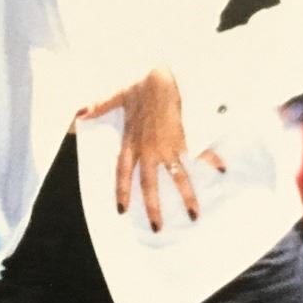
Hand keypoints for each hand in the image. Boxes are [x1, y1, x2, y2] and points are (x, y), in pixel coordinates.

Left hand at [78, 66, 226, 230]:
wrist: (160, 74)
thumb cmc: (139, 83)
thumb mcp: (117, 96)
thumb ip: (100, 106)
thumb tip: (81, 112)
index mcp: (131, 141)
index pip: (122, 172)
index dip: (122, 191)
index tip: (122, 211)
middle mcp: (148, 148)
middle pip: (149, 183)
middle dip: (153, 207)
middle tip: (158, 228)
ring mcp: (167, 144)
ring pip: (175, 177)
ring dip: (186, 196)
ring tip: (193, 215)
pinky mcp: (183, 136)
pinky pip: (197, 153)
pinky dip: (210, 161)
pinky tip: (221, 170)